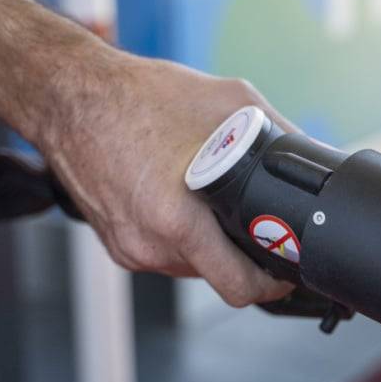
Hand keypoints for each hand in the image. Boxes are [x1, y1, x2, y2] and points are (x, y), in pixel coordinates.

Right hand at [41, 53, 294, 306]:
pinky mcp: (114, 241)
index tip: (284, 271)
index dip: (270, 283)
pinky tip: (180, 197)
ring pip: (189, 262)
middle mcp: (148, 244)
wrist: (68, 94)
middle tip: (254, 220)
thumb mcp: (231, 102)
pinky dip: (179, 232)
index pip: (236, 287)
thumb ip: (278, 134)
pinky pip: (162, 249)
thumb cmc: (139, 96)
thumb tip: (312, 158)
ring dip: (208, 240)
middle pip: (216, 273)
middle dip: (240, 252)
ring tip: (210, 198)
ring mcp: (127, 247)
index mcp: (176, 221)